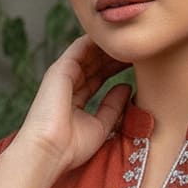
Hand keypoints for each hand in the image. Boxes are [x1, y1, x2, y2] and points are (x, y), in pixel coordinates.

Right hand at [15, 34, 131, 173]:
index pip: (99, 78)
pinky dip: (97, 41)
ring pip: (89, 53)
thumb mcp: (101, 126)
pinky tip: (114, 36)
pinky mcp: (60, 69)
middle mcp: (68, 85)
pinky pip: (80, 48)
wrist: (50, 151)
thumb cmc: (72, 147)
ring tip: (129, 39)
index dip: (117, 69)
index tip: (138, 63)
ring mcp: (63, 76)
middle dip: (115, 55)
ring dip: (108, 46)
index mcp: (75, 100)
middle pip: (95, 63)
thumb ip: (113, 107)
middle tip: (137, 47)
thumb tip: (126, 87)